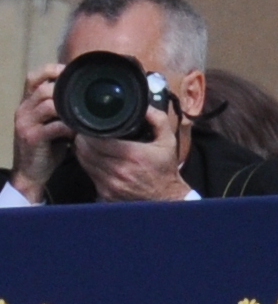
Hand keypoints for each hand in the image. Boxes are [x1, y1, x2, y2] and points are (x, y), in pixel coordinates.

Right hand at [10, 65, 74, 202]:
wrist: (30, 173)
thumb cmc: (46, 145)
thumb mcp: (51, 121)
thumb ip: (60, 106)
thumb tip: (86, 93)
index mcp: (27, 103)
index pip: (33, 77)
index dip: (51, 70)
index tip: (71, 72)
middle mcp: (22, 109)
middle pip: (43, 88)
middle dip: (65, 90)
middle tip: (82, 98)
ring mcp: (25, 123)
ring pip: (48, 104)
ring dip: (69, 109)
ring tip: (81, 116)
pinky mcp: (32, 138)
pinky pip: (54, 126)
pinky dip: (69, 127)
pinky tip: (76, 131)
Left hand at [74, 106, 191, 201]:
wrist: (165, 198)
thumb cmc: (165, 169)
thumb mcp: (168, 141)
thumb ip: (158, 120)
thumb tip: (144, 106)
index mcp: (132, 155)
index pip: (97, 140)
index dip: (89, 130)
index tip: (91, 123)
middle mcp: (118, 171)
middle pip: (85, 151)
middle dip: (83, 138)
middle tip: (87, 130)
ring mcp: (109, 184)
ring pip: (83, 162)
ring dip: (83, 151)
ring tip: (89, 142)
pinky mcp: (104, 193)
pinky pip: (89, 175)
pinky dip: (88, 165)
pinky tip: (95, 158)